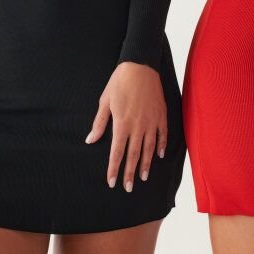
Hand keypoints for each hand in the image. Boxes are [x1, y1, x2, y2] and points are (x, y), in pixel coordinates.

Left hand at [85, 62, 167, 190]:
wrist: (140, 65)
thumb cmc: (119, 82)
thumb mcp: (105, 101)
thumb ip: (99, 123)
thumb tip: (91, 140)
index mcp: (122, 123)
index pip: (117, 152)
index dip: (114, 168)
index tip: (112, 182)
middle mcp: (137, 126)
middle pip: (133, 155)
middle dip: (130, 173)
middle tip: (128, 188)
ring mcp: (151, 121)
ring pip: (149, 148)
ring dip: (146, 164)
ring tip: (143, 177)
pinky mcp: (161, 115)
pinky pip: (162, 134)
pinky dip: (161, 146)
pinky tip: (159, 155)